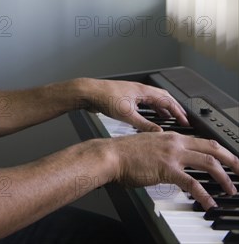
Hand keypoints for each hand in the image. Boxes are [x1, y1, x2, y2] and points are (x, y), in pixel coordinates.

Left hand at [88, 80, 188, 131]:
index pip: (168, 100)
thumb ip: (144, 125)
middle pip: (163, 97)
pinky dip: (151, 108)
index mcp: (144, 92)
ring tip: (168, 118)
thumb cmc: (105, 98)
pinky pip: (145, 101)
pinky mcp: (126, 96)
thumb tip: (158, 133)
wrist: (89, 92)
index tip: (186, 121)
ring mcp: (133, 92)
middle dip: (174, 108)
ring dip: (163, 108)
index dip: (178, 112)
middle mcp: (140, 90)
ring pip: (154, 99)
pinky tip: (148, 116)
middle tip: (181, 119)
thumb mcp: (127, 115)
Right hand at [108, 131, 238, 209]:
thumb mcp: (149, 145)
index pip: (203, 140)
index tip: (229, 160)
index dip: (220, 150)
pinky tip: (209, 203)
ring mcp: (173, 154)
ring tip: (232, 189)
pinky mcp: (167, 169)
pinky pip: (192, 183)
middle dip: (231, 159)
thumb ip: (164, 151)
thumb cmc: (125, 153)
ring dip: (224, 177)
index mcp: (172, 136)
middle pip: (212, 147)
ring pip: (208, 162)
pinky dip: (204, 194)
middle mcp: (175, 142)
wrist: (112, 155)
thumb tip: (172, 162)